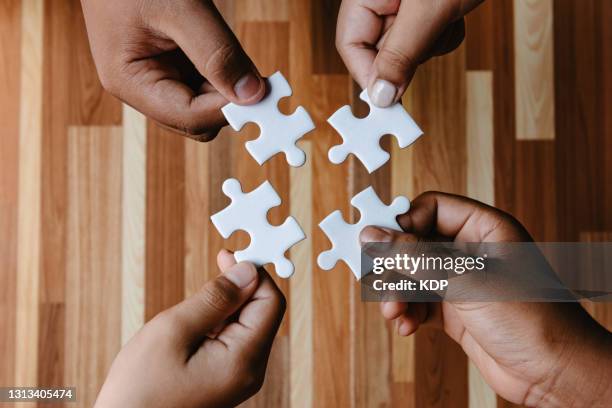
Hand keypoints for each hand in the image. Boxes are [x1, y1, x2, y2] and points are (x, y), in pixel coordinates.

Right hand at [81, 0, 265, 139]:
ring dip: (226, 89)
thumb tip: (252, 95)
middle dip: (227, 104)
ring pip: (201, 106)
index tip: (262, 92)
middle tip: (259, 81)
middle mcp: (138, 87)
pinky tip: (230, 57)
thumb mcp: (182, 9)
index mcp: (129, 81)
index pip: (188, 117)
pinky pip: (200, 86)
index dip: (227, 109)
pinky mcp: (165, 66)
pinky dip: (221, 76)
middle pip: (194, 120)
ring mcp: (152, 78)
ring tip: (241, 61)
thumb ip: (217, 54)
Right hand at [94, 250, 285, 407]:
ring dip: (226, 304)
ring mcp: (238, 377)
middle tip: (212, 269)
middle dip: (241, 286)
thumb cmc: (140, 389)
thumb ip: (215, 298)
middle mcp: (250, 370)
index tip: (227, 255)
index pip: (271, 302)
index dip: (254, 273)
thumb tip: (247, 270)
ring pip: (246, 325)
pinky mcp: (225, 379)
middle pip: (261, 312)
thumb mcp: (173, 331)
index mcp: (244, 359)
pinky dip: (218, 323)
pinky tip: (193, 324)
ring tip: (193, 306)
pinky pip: (232, 340)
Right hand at [336, 0, 481, 106]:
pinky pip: (426, 38)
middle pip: (379, 50)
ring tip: (447, 17)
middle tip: (432, 37)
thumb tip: (380, 96)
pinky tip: (453, 14)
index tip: (389, 97)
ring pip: (406, 48)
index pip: (351, 45)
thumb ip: (401, 54)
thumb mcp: (429, 10)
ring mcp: (401, 4)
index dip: (370, 73)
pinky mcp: (423, 9)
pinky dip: (442, 36)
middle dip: (409, 54)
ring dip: (430, 45)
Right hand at [360, 192, 611, 405]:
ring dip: (398, 293)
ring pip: (414, 274)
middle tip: (380, 280)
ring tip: (395, 312)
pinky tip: (407, 326)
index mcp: (485, 229)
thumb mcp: (465, 281)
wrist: (555, 374)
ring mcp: (462, 281)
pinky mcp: (455, 310)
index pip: (432, 208)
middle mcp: (471, 251)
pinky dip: (408, 312)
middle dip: (396, 264)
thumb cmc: (529, 318)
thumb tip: (373, 235)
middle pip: (417, 242)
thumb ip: (416, 258)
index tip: (380, 240)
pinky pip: (419, 301)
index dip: (404, 222)